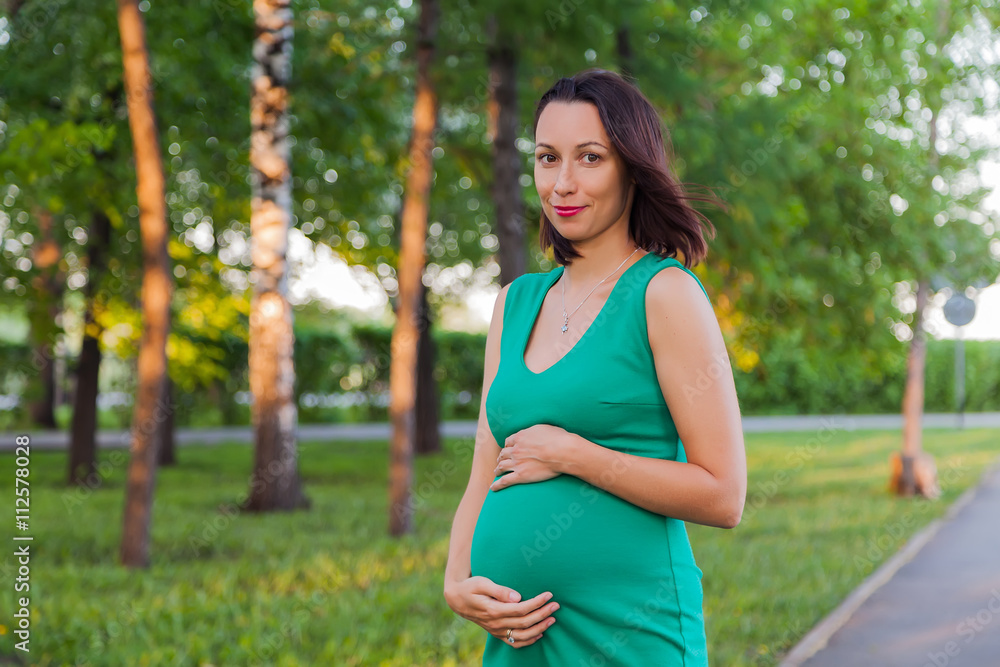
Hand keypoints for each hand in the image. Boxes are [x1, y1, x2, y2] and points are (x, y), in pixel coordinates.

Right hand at [443, 576, 558, 647]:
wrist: (457, 599)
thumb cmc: (470, 587)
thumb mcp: (482, 583)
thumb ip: (499, 590)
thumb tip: (517, 597)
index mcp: (493, 610)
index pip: (521, 609)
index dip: (536, 603)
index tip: (549, 595)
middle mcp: (496, 623)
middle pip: (525, 622)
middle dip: (543, 614)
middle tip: (556, 605)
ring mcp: (496, 630)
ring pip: (522, 635)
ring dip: (540, 628)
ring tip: (552, 619)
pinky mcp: (497, 633)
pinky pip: (515, 642)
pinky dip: (529, 640)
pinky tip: (539, 634)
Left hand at [492, 424, 571, 490]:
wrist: (561, 451)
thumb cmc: (558, 439)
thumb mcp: (544, 428)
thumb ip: (535, 431)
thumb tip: (536, 433)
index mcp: (520, 437)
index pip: (509, 441)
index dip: (507, 445)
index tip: (508, 448)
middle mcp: (516, 450)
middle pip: (503, 453)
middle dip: (501, 457)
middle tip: (501, 460)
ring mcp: (517, 463)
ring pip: (502, 466)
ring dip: (498, 469)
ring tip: (496, 471)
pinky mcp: (521, 475)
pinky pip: (505, 481)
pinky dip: (497, 485)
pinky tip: (493, 488)